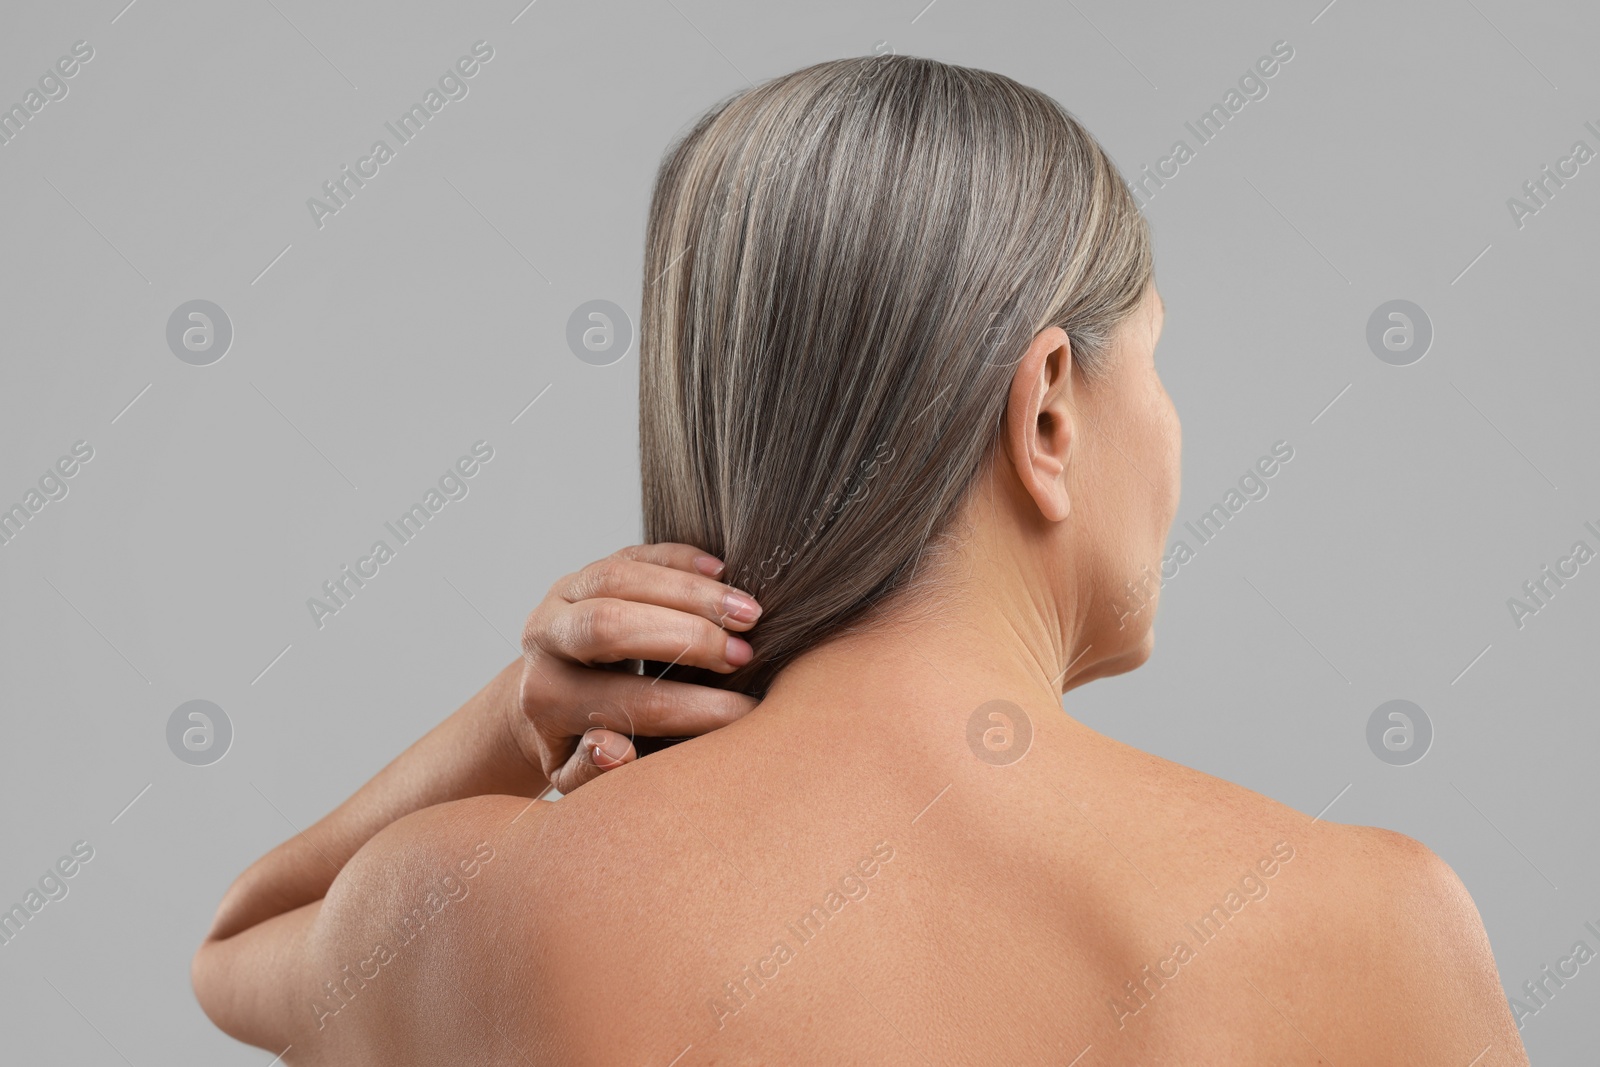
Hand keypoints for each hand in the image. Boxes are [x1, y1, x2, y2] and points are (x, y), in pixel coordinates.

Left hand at [513, 542, 761, 793]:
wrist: (541, 692)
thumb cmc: (577, 739)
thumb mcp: (576, 772)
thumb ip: (595, 771)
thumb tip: (617, 747)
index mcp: (546, 699)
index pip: (628, 702)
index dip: (695, 708)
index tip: (747, 712)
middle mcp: (544, 639)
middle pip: (610, 626)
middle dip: (688, 638)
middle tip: (747, 656)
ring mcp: (562, 595)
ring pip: (622, 578)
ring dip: (693, 593)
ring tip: (750, 613)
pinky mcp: (587, 570)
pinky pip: (634, 554)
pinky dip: (680, 558)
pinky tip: (723, 571)